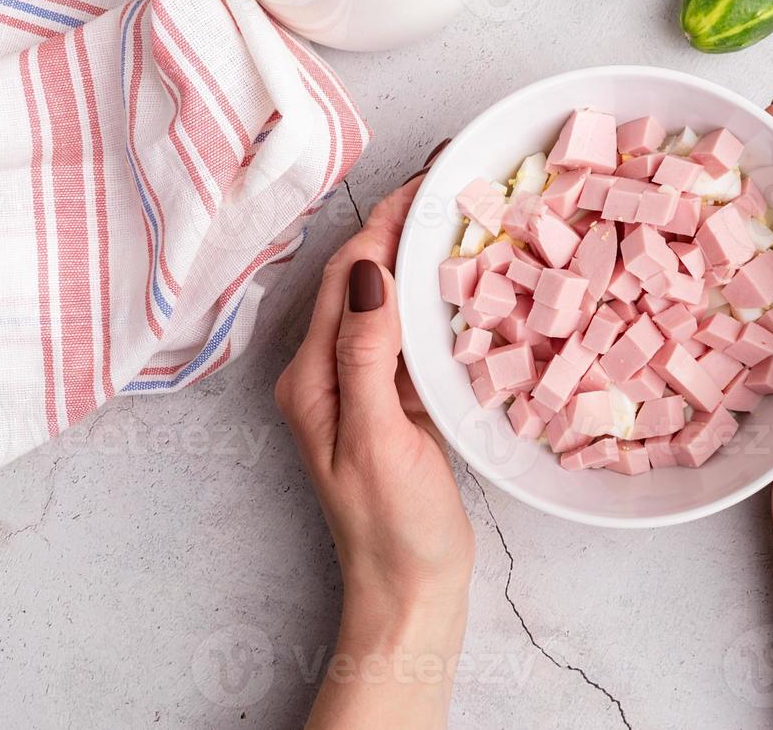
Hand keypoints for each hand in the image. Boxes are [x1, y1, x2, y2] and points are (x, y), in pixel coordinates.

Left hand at [275, 162, 472, 729]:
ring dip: (416, 253)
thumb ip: (367, 355)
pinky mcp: (390, 402)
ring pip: (385, 299)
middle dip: (400, 224)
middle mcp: (326, 372)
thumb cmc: (393, 528)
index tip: (429, 178)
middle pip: (361, 277)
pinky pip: (406, 332)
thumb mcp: (378, 439)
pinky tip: (460, 281)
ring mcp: (358, 386)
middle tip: (452, 181)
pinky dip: (431, 296)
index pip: (347, 274)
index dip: (385, 221)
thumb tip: (371, 271)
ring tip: (459, 213)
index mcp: (312, 376)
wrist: (409, 595)